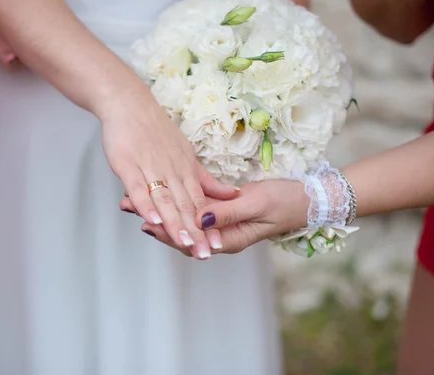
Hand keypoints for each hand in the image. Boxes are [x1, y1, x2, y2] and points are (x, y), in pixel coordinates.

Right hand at [102, 101, 238, 259]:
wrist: (128, 104)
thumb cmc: (155, 131)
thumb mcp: (186, 153)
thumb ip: (203, 178)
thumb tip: (230, 194)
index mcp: (185, 169)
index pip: (199, 202)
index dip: (208, 225)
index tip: (217, 245)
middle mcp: (171, 170)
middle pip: (185, 205)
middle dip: (195, 231)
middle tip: (205, 254)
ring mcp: (150, 168)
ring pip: (165, 199)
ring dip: (175, 222)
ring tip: (184, 243)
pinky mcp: (128, 165)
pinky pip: (138, 188)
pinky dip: (146, 205)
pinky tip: (153, 220)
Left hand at [121, 179, 308, 253]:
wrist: (306, 199)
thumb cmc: (284, 202)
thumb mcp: (256, 205)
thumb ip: (226, 213)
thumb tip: (199, 220)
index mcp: (228, 238)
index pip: (188, 239)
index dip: (164, 229)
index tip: (143, 219)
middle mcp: (220, 235)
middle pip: (179, 232)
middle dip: (153, 220)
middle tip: (127, 206)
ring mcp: (221, 224)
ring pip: (183, 221)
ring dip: (160, 211)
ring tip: (132, 200)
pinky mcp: (222, 211)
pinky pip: (194, 210)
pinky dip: (176, 203)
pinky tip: (159, 193)